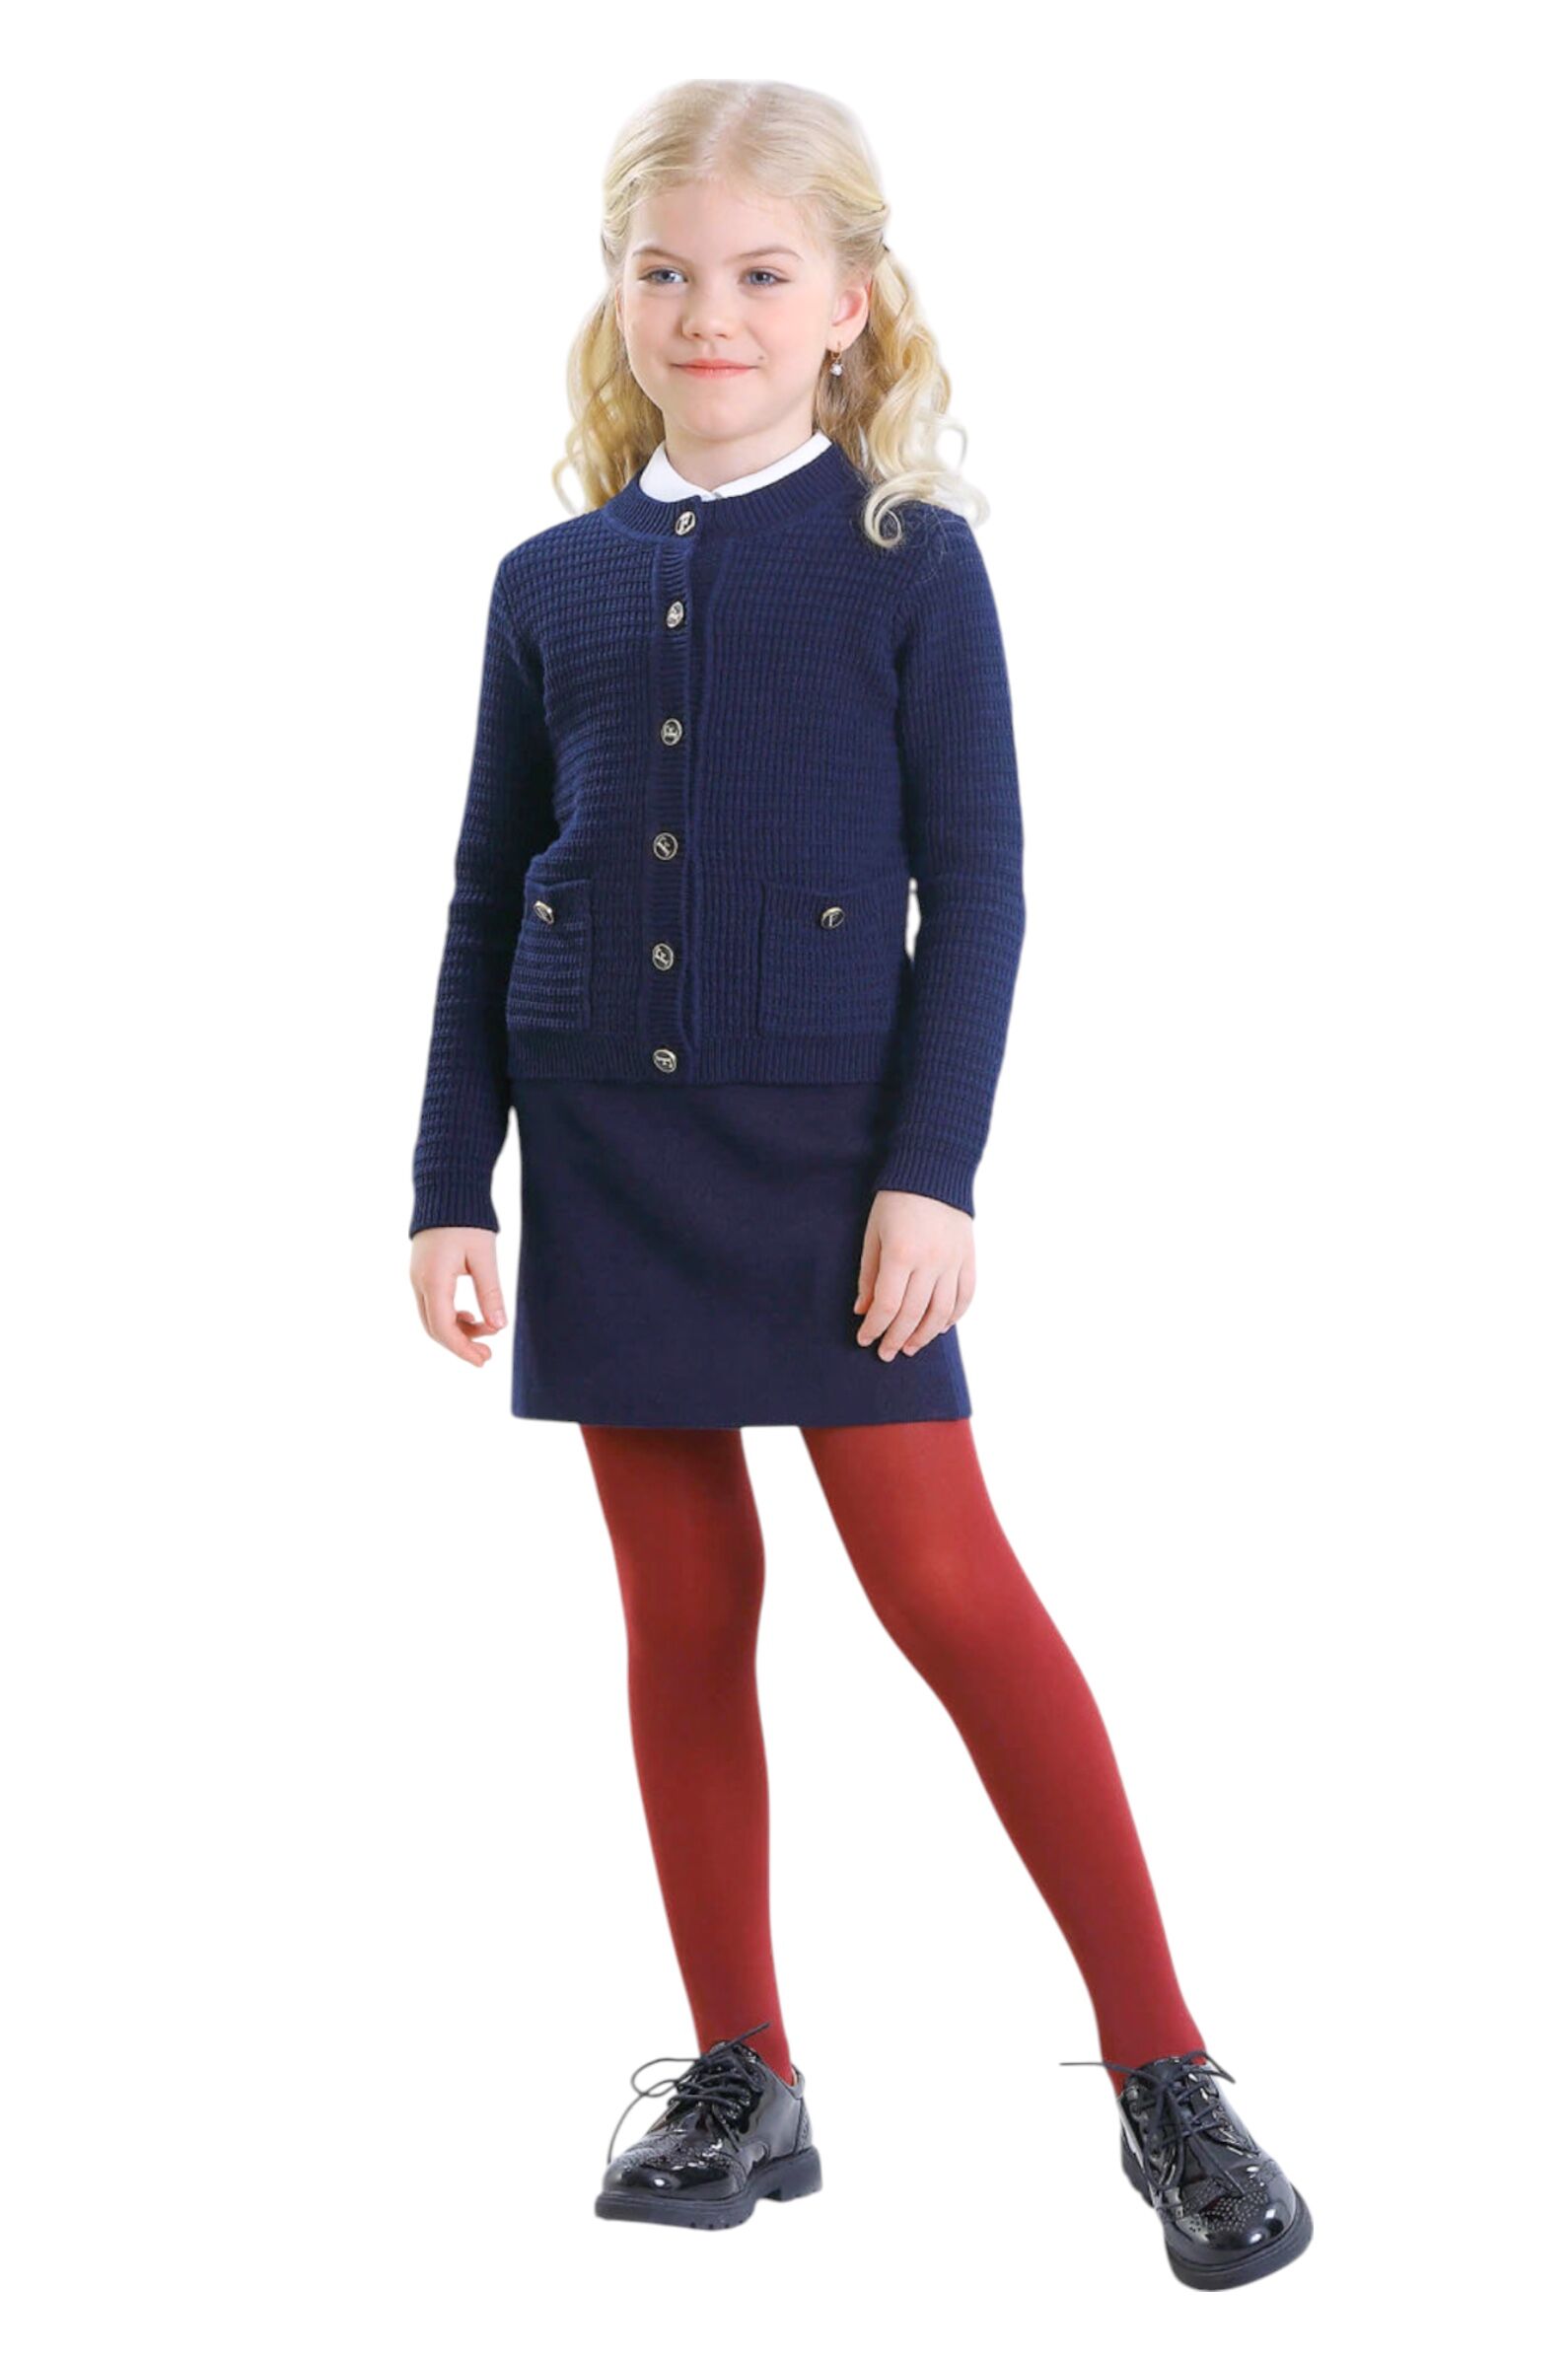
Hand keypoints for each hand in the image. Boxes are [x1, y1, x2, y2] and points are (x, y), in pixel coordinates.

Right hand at [410, 1227, 507, 1365]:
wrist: (445, 1191)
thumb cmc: (467, 1221)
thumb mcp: (484, 1256)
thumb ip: (490, 1292)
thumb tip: (499, 1327)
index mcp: (433, 1279)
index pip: (443, 1327)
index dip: (462, 1349)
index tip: (483, 1360)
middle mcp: (419, 1282)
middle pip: (434, 1328)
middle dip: (460, 1345)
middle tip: (487, 1355)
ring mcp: (417, 1278)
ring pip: (432, 1318)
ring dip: (456, 1331)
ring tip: (486, 1332)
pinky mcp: (422, 1273)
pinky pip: (432, 1305)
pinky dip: (450, 1317)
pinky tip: (471, 1317)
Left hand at [854, 1190, 975, 1360]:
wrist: (934, 1172)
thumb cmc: (895, 1202)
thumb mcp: (873, 1234)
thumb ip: (869, 1275)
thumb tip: (864, 1311)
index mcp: (901, 1253)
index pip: (887, 1305)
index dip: (874, 1328)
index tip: (864, 1339)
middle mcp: (930, 1261)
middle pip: (912, 1314)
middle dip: (896, 1338)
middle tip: (886, 1353)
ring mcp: (953, 1262)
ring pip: (941, 1312)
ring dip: (924, 1335)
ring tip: (910, 1347)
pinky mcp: (968, 1259)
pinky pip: (965, 1297)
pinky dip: (952, 1317)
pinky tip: (938, 1328)